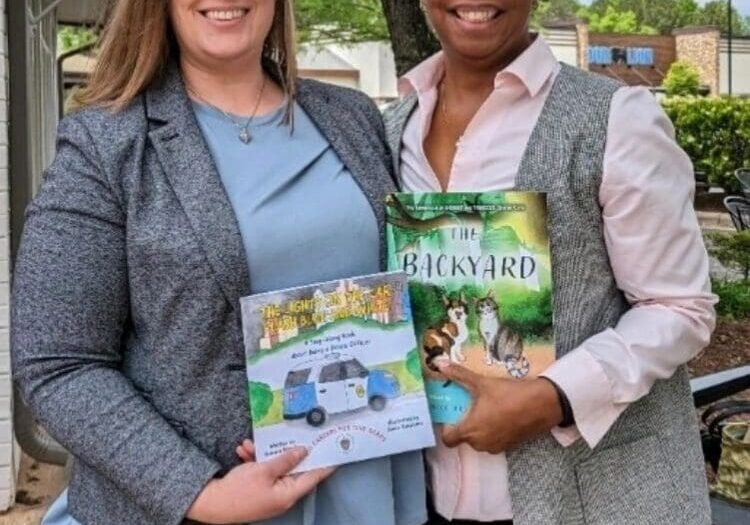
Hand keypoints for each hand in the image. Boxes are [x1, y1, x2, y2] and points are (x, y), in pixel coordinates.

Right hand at [187, 443, 333, 523]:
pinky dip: (255, 460)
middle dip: (288, 451)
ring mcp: (270, 494)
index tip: (336, 449)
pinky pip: (262, 472)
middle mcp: (283, 496)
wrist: (210, 503)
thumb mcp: (264, 470)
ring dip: (265, 454)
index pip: (314, 476)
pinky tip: (243, 450)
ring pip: (275, 467)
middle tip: (295, 434)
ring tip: (251, 445)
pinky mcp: (259, 490)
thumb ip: (285, 460)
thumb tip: (304, 451)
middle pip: (294, 469)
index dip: (326, 462)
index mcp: (288, 494)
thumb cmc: (239, 490)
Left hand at [437, 362, 562, 453]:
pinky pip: (494, 440)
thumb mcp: (481, 383)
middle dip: (465, 423)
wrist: (542, 405)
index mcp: (470, 430)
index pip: (448, 439)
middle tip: (469, 406)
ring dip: (480, 428)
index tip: (451, 414)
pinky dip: (493, 430)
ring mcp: (496, 446)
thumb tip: (439, 364)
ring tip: (486, 408)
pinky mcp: (509, 446)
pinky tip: (500, 413)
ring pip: (479, 440)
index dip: (446, 428)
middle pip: (464, 438)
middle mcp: (480, 443)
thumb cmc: (508, 395)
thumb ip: (459, 375)